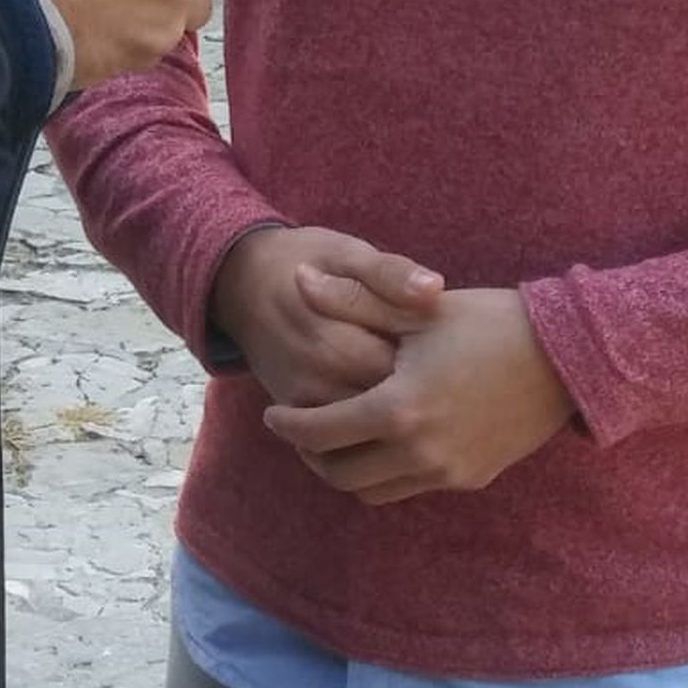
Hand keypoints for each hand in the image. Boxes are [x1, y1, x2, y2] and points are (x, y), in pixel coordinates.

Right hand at [212, 226, 444, 404]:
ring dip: (396, 412)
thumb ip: (390, 273)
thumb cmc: (307, 261)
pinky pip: (339, 435)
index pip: (405, 369)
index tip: (444, 344)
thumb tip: (434, 289)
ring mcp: (303, 401)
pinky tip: (387, 398)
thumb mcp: (348, 252)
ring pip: (366, 427)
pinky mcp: (294, 412)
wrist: (243, 282)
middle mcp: (317, 377)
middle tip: (436, 367)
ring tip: (415, 383)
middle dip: (420, 390)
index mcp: (338, 337)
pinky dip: (368, 424)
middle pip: (389, 403)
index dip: (435, 361)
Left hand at [264, 287, 574, 505]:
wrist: (567, 356)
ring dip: (349, 470)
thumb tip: (299, 282)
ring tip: (341, 438)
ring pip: (374, 491)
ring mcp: (447, 471)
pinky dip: (388, 472)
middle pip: (340, 475)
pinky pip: (412, 487)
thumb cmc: (490, 322)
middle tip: (302, 430)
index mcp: (399, 409)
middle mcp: (420, 452)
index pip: (320, 433)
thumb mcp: (416, 308)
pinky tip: (389, 439)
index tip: (273, 413)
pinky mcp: (471, 478)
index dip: (288, 425)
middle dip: (312, 455)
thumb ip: (352, 300)